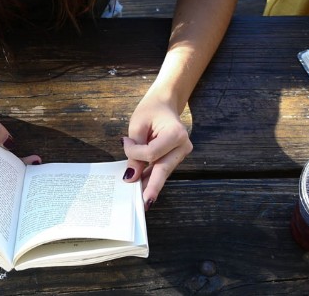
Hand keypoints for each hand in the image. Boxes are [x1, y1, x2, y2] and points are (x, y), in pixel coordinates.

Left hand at [121, 96, 192, 210]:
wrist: (164, 103)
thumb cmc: (150, 110)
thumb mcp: (137, 126)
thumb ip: (135, 151)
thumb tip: (132, 177)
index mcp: (176, 134)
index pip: (152, 153)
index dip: (135, 153)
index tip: (125, 142)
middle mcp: (183, 146)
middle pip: (163, 169)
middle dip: (151, 186)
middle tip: (143, 203)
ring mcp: (182, 153)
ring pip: (162, 172)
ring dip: (149, 183)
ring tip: (138, 199)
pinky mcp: (176, 157)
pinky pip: (162, 169)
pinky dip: (151, 176)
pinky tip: (142, 187)